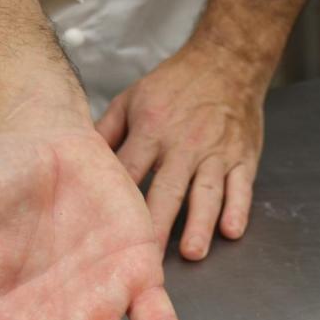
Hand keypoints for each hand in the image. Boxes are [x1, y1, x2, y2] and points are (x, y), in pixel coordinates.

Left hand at [96, 43, 263, 260]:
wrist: (228, 60)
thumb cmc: (175, 83)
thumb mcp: (132, 98)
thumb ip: (106, 131)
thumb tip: (76, 160)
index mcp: (151, 129)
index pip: (129, 171)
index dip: (116, 203)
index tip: (104, 235)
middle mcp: (184, 144)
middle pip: (167, 190)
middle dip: (157, 225)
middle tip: (146, 259)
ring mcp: (216, 153)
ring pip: (207, 192)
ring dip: (200, 223)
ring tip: (193, 252)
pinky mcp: (244, 157)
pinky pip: (242, 187)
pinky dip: (239, 208)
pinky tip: (231, 231)